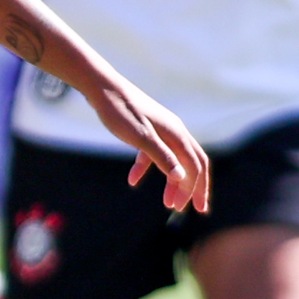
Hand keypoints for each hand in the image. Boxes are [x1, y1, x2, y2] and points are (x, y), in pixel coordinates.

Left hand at [84, 79, 208, 213]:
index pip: (195, 166)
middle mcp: (174, 131)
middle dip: (193, 187)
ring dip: (172, 181)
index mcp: (177, 134)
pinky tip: (133, 181)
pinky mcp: (148, 129)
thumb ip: (162, 157)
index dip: (195, 189)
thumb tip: (182, 177)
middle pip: (192, 163)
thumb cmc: (120, 111)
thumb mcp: (141, 138)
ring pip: (174, 159)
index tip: (187, 209)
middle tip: (190, 209)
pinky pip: (154, 153)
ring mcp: (162, 130)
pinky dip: (147, 168)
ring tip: (167, 203)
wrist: (102, 88)